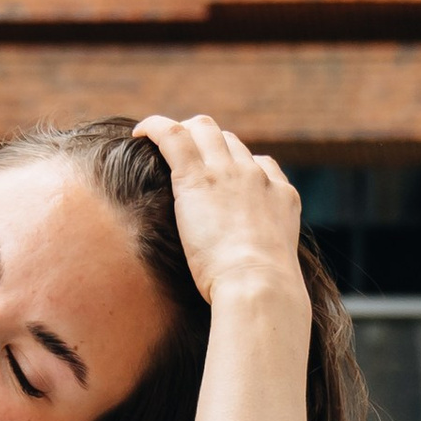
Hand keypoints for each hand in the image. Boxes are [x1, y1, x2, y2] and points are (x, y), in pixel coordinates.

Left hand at [136, 113, 309, 329]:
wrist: (259, 285)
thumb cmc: (263, 293)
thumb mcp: (274, 270)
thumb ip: (263, 258)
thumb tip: (250, 273)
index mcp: (281, 196)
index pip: (260, 164)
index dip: (237, 166)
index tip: (220, 178)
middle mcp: (256, 176)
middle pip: (230, 141)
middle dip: (207, 144)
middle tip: (183, 158)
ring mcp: (228, 172)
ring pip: (203, 129)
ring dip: (182, 132)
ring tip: (159, 144)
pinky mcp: (197, 177)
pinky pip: (172, 134)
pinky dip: (154, 127)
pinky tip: (139, 132)